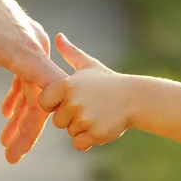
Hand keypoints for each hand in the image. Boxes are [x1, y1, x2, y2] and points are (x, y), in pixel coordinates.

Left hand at [0, 0, 65, 160]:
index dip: (35, 130)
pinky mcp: (21, 37)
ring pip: (34, 86)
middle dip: (27, 130)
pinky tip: (8, 111)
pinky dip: (19, 94)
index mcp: (26, 53)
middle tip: (11, 156)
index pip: (45, 100)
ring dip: (23, 114)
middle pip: (40, 97)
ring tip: (8, 140)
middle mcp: (35, 47)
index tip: (18, 152)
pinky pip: (28, 72)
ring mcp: (30, 40)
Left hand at [39, 33, 131, 150]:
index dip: (55, 103)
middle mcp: (72, 102)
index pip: (44, 102)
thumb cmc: (108, 82)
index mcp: (65, 85)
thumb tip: (58, 36)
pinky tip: (100, 126)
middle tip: (90, 107)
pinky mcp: (94, 134)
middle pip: (58, 121)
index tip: (70, 99)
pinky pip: (79, 144)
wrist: (136, 98)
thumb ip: (70, 53)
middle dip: (71, 117)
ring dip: (82, 128)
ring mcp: (83, 119)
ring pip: (70, 132)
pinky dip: (88, 140)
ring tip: (98, 114)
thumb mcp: (89, 66)